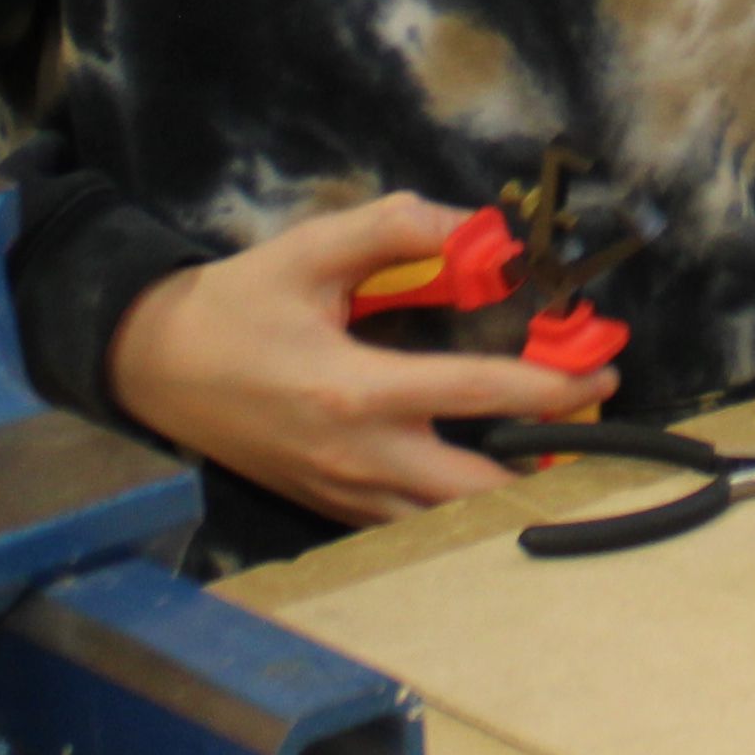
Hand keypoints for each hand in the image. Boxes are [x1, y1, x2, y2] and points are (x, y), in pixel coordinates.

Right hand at [105, 197, 613, 527]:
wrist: (154, 366)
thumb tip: (476, 228)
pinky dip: (457, 511)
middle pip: (479, 490)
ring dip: (507, 495)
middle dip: (547, 465)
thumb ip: (397, 228)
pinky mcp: (330, 509)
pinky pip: (411, 527)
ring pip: (448, 522)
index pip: (479, 396)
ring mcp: (343, 494)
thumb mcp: (310, 250)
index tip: (601, 371)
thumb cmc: (236, 305)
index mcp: (356, 392)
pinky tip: (487, 477)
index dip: (552, 386)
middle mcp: (358, 457)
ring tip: (557, 454)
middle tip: (590, 428)